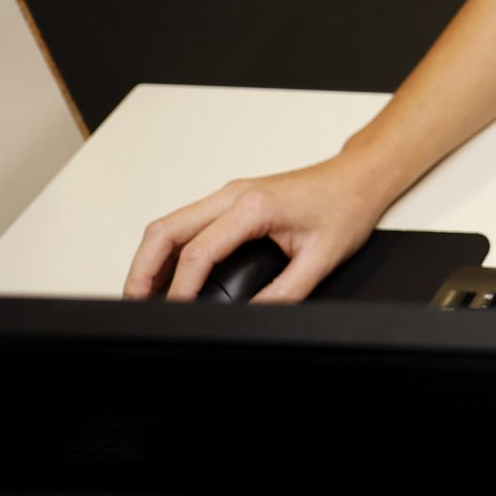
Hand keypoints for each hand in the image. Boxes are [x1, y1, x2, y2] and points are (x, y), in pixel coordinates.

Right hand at [122, 157, 386, 303]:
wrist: (360, 177)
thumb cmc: (347, 206)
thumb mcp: (322, 257)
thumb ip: (285, 292)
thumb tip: (252, 317)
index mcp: (254, 206)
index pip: (199, 251)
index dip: (180, 288)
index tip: (174, 314)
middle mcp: (235, 194)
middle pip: (165, 229)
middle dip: (142, 269)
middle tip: (135, 305)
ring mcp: (231, 193)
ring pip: (171, 222)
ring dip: (151, 257)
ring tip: (144, 295)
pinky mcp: (234, 199)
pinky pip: (187, 221)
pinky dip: (169, 247)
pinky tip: (169, 273)